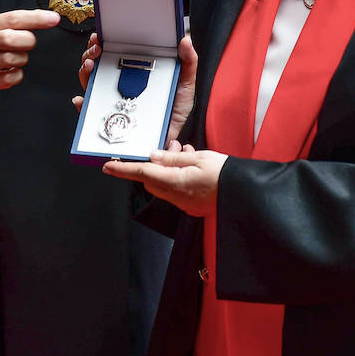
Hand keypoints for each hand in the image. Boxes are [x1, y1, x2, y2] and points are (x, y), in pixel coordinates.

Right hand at [0, 9, 59, 103]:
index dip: (36, 18)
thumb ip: (3, 26)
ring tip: (12, 60)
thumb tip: (36, 20)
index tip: (53, 18)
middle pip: (14, 38)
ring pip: (14, 59)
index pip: (12, 18)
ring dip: (21, 60)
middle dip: (28, 42)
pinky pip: (10, 78)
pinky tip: (6, 73)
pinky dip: (15, 75)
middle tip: (26, 45)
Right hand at [73, 34, 198, 146]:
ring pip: (89, 83)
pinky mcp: (108, 117)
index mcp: (132, 71)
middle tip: (96, 49)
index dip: (101, 42)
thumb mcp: (184, 83)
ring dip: (84, 72)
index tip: (98, 36)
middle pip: (96, 64)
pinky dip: (81, 105)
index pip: (112, 52)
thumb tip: (186, 40)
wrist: (170, 136)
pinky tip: (81, 99)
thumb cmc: (174, 109)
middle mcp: (118, 83)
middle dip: (90, 53)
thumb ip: (188, 62)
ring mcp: (111, 99)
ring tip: (90, 66)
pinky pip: (89, 111)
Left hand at [102, 146, 228, 216]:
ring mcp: (184, 203)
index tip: (108, 167)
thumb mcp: (199, 158)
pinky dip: (177, 177)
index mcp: (175, 182)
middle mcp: (176, 196)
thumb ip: (173, 158)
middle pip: (151, 180)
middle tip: (167, 149)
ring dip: (167, 169)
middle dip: (152, 164)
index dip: (123, 170)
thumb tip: (153, 156)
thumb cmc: (226, 175)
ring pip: (163, 184)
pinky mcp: (191, 205)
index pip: (142, 173)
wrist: (246, 195)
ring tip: (184, 153)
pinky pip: (176, 190)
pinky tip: (190, 166)